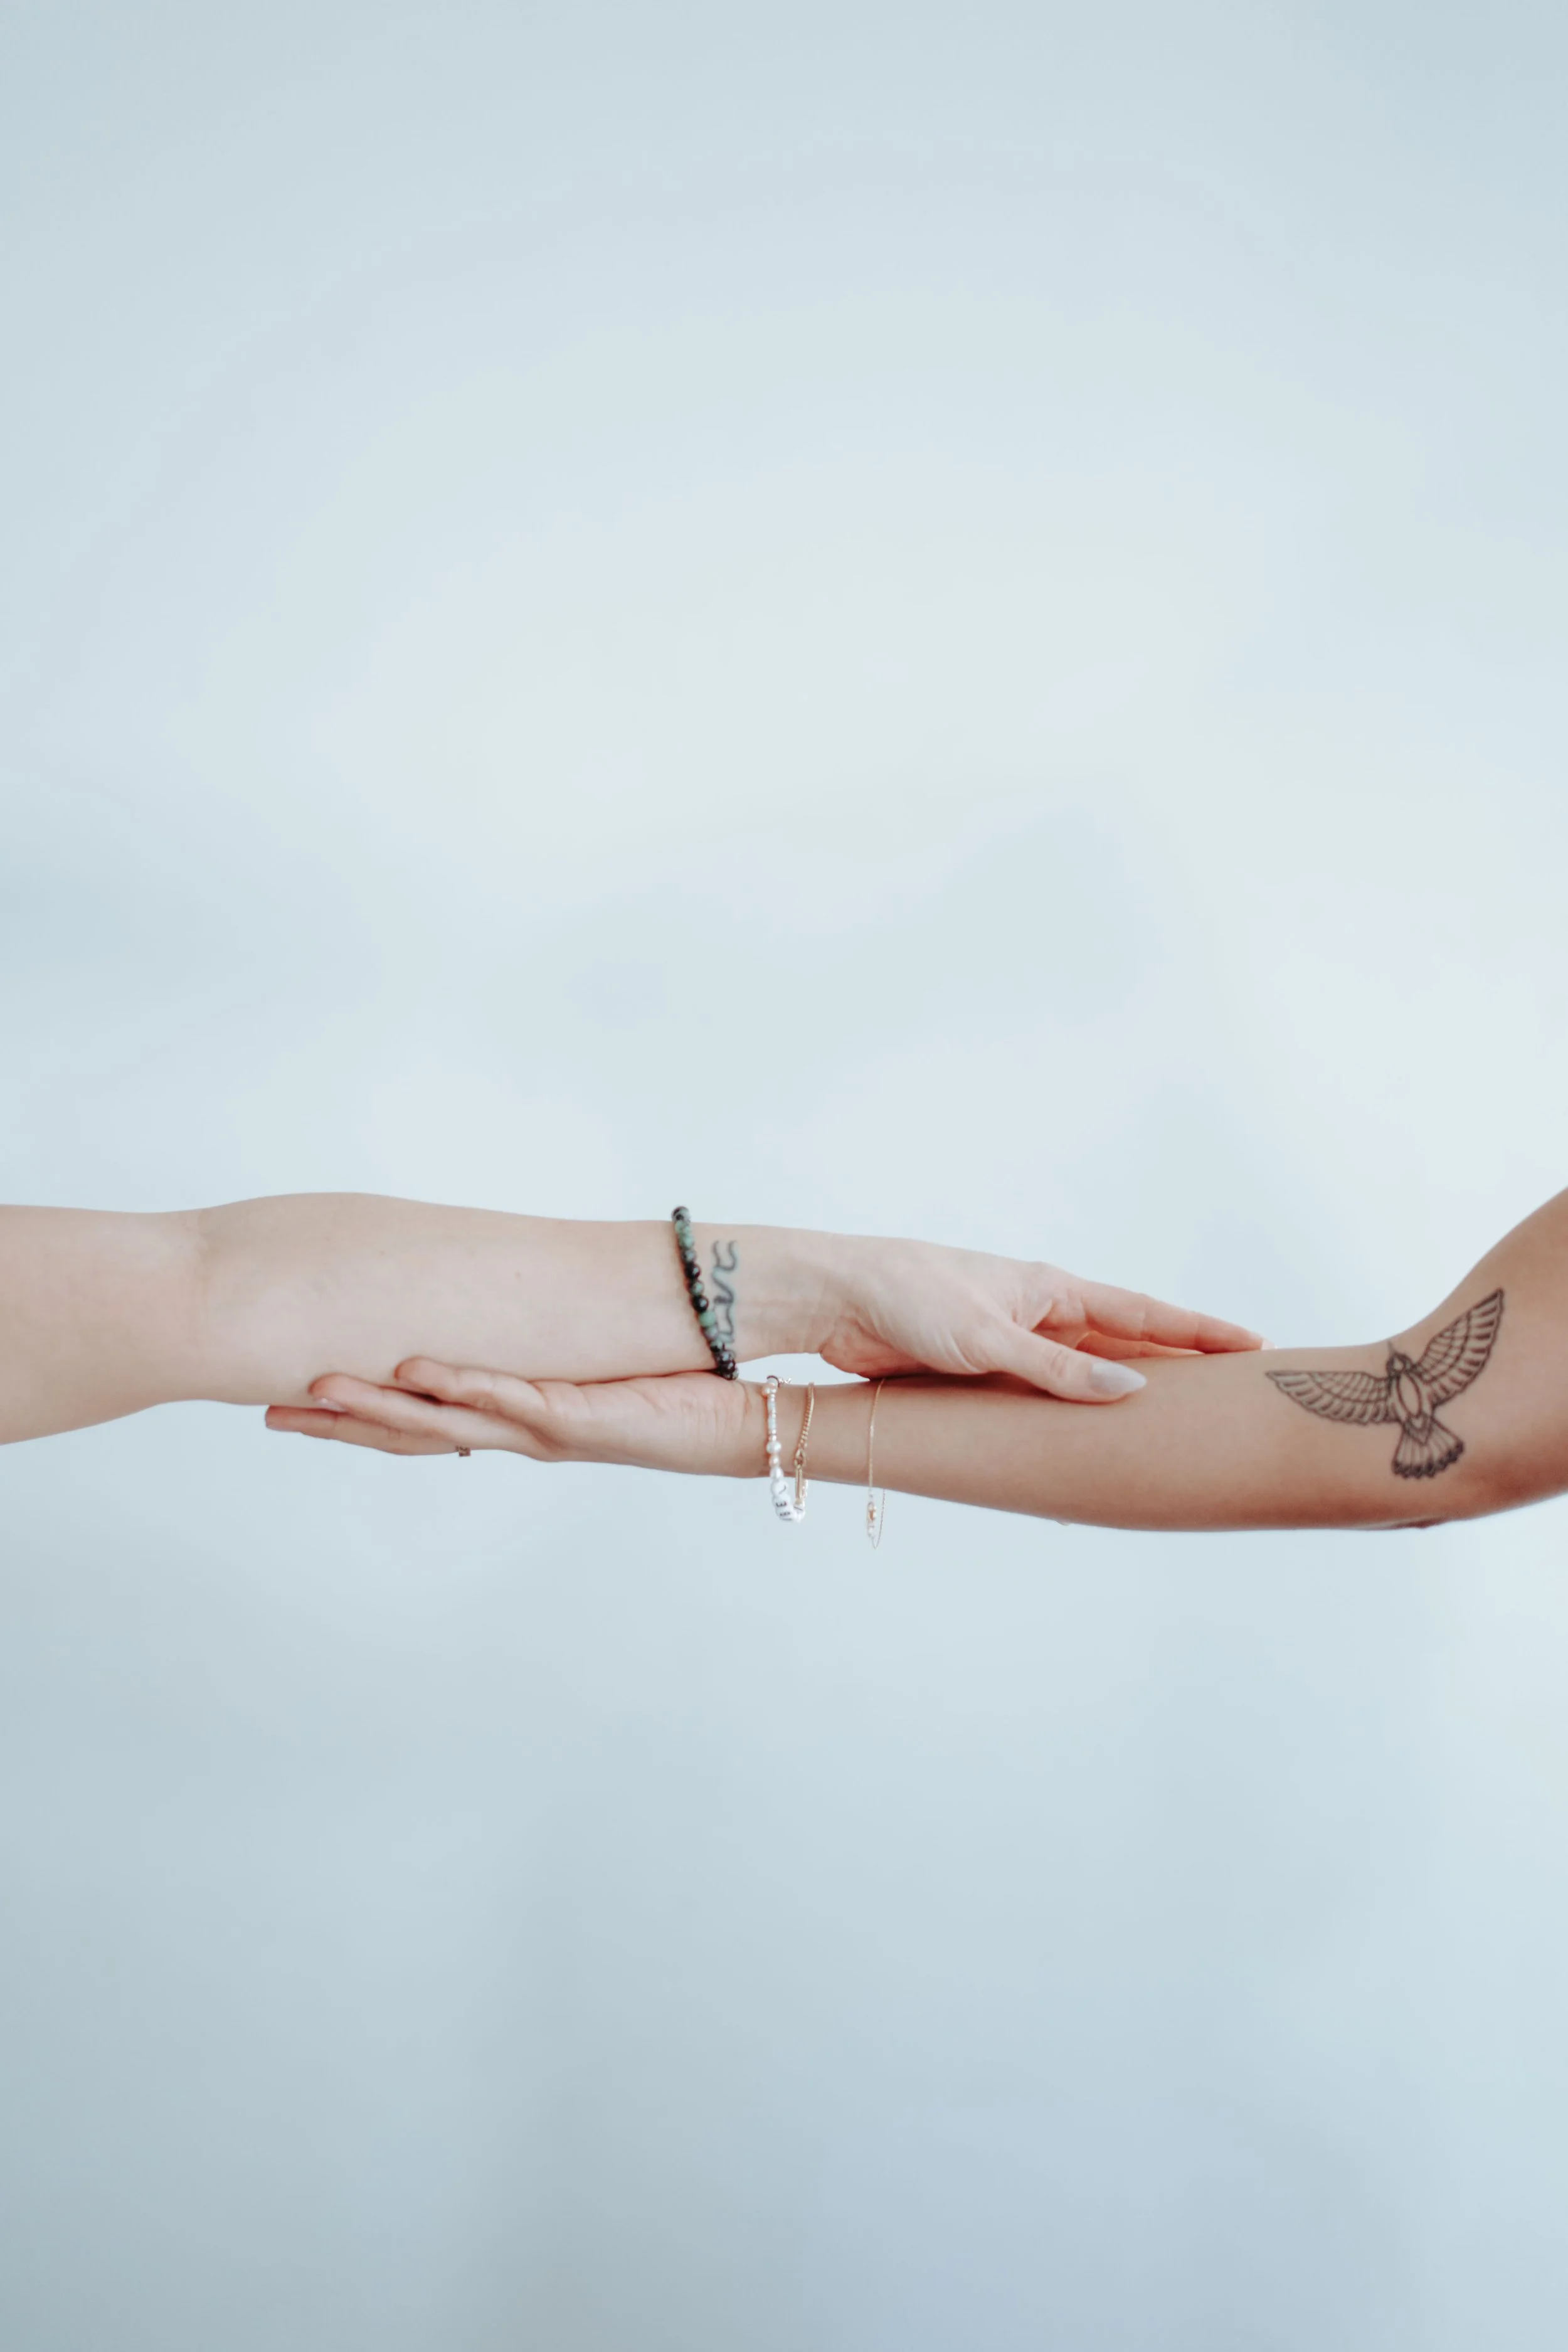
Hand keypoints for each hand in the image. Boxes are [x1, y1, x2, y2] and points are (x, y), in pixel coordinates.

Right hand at [266, 1362, 757, 1472]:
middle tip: (272, 1411)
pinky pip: (511, 1399)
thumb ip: (545, 1352)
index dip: (355, 1420)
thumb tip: (508, 1313)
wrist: (736, 1426)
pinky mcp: (579, 1417)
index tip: (293, 1405)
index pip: (421, 1425)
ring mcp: (545, 1428)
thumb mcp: (591, 1367)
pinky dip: (464, 1386)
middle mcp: (519, 1433)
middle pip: (414, 1434)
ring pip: (448, 1423)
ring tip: (324, 1388)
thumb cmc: (670, 1395)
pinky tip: (418, 1370)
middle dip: (343, 1424)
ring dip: (384, 1409)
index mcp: (515, 1423)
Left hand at [820, 1237, 1260, 1399]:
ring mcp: (1014, 1344)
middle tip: (1236, 1390)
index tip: (1253, 1344)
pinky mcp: (983, 1371)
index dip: (1199, 1332)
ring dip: (1126, 1395)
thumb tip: (1133, 1388)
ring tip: (1180, 1422)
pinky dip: (1072, 1417)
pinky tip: (1092, 1440)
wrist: (837, 1299)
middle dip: (1179, 1365)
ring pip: (1086, 1376)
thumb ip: (1059, 1370)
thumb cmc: (909, 1297)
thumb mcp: (990, 1337)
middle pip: (1126, 1345)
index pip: (1144, 1313)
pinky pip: (1043, 1398)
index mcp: (1051, 1291)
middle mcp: (1041, 1315)